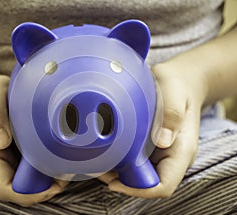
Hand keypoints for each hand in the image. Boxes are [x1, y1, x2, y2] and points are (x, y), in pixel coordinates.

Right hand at [0, 75, 67, 206]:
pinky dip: (50, 168)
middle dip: (47, 186)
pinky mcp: (18, 159)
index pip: (6, 188)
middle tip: (68, 169)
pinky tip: (61, 155)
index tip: (55, 184)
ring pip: (31, 183)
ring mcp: (8, 164)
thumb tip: (1, 141)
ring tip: (68, 161)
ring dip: (51, 178)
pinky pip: (35, 171)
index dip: (31, 193)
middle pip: (22, 190)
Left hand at [99, 60, 207, 197]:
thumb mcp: (176, 93)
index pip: (163, 185)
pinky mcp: (150, 147)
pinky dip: (118, 161)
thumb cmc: (178, 86)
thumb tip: (163, 141)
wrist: (180, 81)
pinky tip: (104, 150)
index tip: (113, 182)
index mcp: (181, 150)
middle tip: (97, 168)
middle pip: (147, 184)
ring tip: (95, 160)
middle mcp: (171, 157)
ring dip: (116, 173)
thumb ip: (172, 115)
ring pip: (138, 175)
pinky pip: (134, 161)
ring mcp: (160, 153)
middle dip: (121, 181)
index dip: (138, 190)